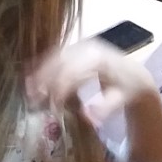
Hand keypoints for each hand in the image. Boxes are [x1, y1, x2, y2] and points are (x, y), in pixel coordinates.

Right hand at [27, 40, 159, 127]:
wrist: (133, 73)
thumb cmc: (127, 88)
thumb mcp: (120, 100)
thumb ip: (104, 108)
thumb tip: (86, 116)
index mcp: (98, 58)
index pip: (73, 71)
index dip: (59, 87)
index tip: (50, 104)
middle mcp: (88, 47)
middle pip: (60, 60)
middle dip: (44, 77)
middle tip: (31, 96)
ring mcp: (81, 45)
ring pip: (55, 55)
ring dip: (40, 71)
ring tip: (28, 88)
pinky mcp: (76, 47)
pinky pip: (56, 53)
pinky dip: (43, 63)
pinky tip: (31, 74)